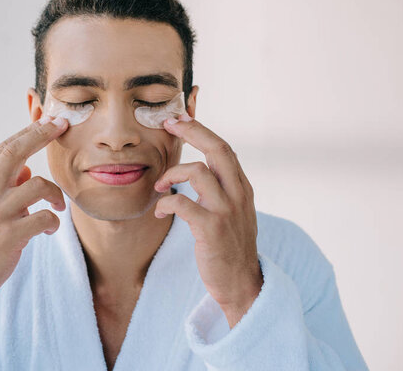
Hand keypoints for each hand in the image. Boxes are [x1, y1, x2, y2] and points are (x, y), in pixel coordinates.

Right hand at [0, 115, 67, 345]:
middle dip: (42, 134)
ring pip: (37, 184)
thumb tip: (24, 168)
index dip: (30, 131)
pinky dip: (53, 222)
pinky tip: (50, 230)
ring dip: (55, 194)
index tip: (51, 120)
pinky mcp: (9, 235)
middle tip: (63, 126)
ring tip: (58, 207)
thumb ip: (1, 186)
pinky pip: (44, 218)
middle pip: (16, 151)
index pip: (5, 147)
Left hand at [153, 114, 261, 327]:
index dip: (201, 130)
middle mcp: (238, 194)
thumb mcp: (233, 212)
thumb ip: (221, 189)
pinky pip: (181, 203)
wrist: (241, 283)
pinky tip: (160, 211)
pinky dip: (165, 204)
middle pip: (216, 148)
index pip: (223, 148)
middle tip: (169, 124)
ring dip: (171, 175)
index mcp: (242, 187)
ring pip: (196, 172)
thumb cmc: (230, 246)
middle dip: (192, 130)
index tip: (181, 118)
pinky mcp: (211, 228)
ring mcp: (226, 210)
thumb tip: (199, 169)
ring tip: (160, 188)